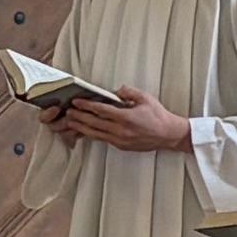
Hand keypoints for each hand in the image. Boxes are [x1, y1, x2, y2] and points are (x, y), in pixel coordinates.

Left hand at [74, 87, 193, 153]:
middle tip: (68, 112)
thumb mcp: (145, 98)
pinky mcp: (121, 146)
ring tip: (71, 122)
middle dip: (79, 117)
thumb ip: (129, 92)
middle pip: (94, 123)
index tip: (77, 102)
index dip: (87, 105)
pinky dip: (92, 134)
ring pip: (96, 134)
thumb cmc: (158, 116)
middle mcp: (121, 130)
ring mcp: (120, 140)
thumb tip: (116, 91)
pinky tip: (85, 130)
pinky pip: (103, 139)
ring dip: (82, 128)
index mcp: (126, 117)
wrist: (168, 135)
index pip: (101, 110)